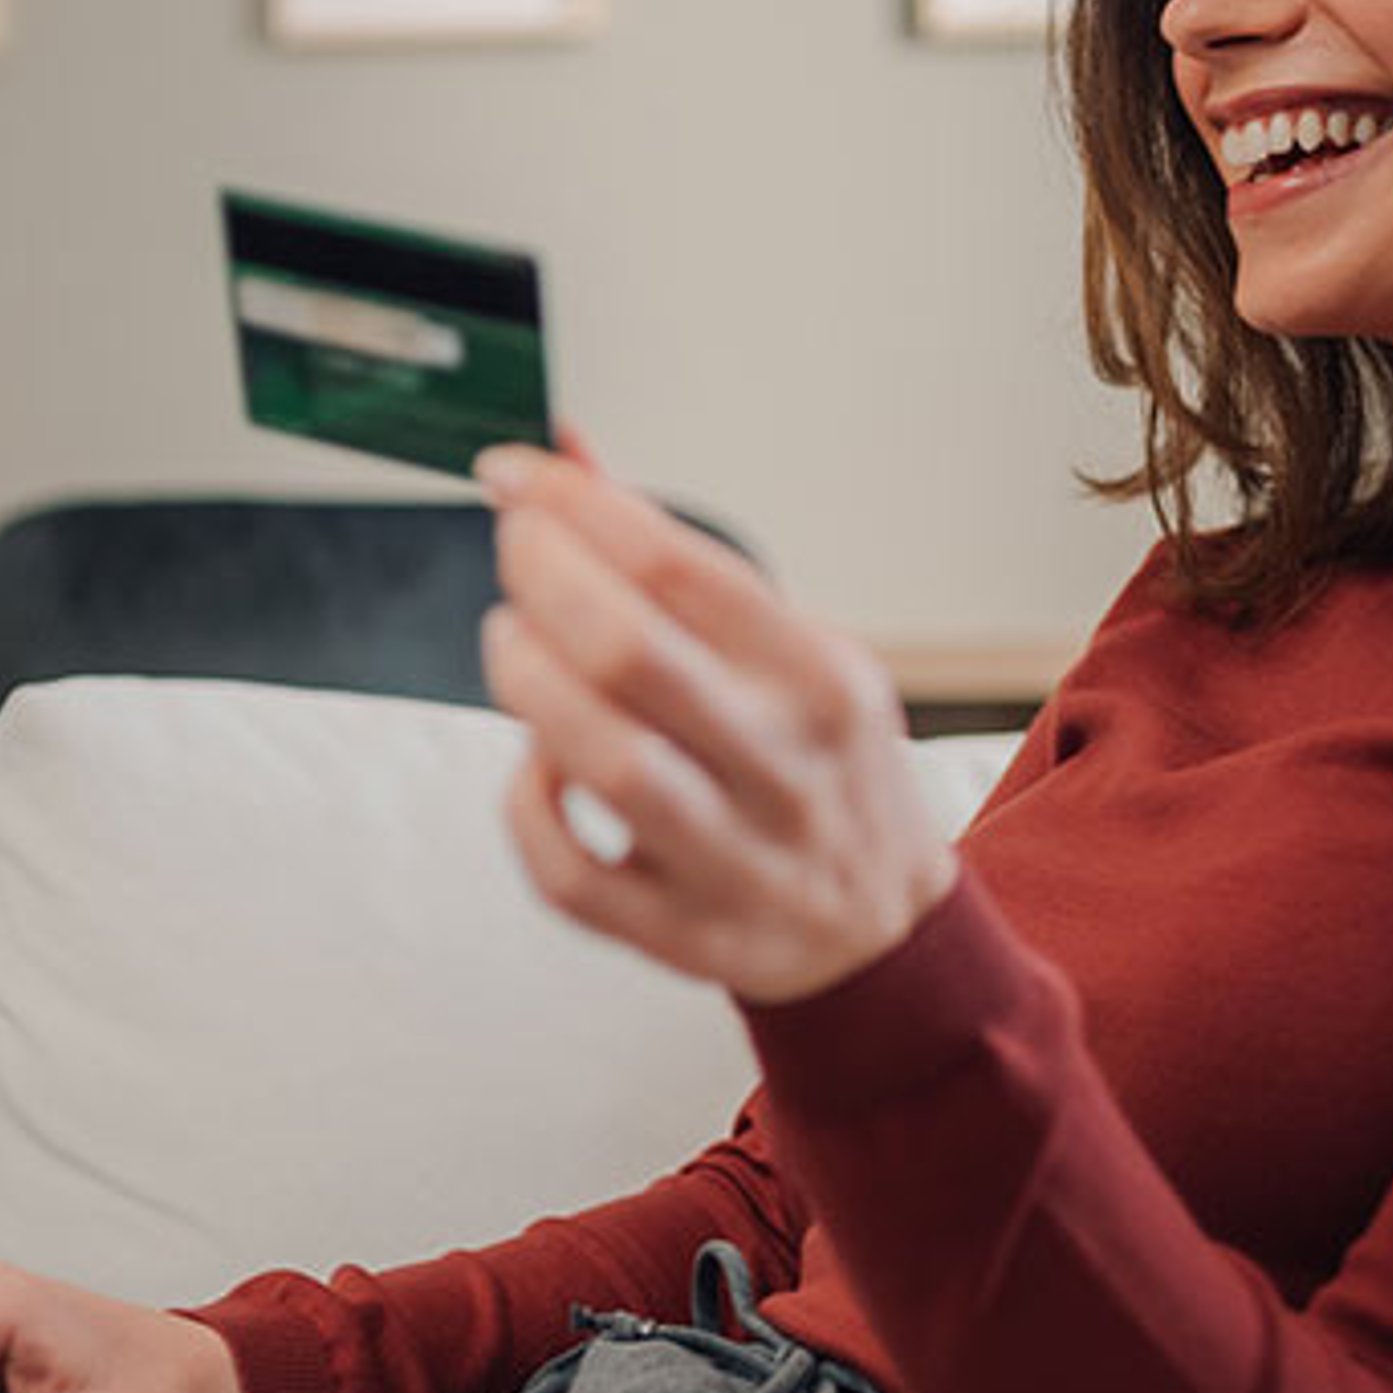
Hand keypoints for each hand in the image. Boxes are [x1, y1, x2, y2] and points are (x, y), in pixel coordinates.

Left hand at [474, 436, 958, 1006]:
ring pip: (604, 764)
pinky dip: (529, 806)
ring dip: (527, 684)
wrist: (882, 926)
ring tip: (510, 640)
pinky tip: (533, 762)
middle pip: (630, 654)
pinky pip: (573, 876)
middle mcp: (785, 768)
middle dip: (541, 578)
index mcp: (820, 679)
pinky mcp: (685, 936)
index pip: (680, 567)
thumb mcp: (789, 650)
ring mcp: (737, 862)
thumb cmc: (816, 763)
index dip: (575, 506)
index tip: (514, 476)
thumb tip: (565, 456)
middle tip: (513, 548)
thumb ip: (675, 562)